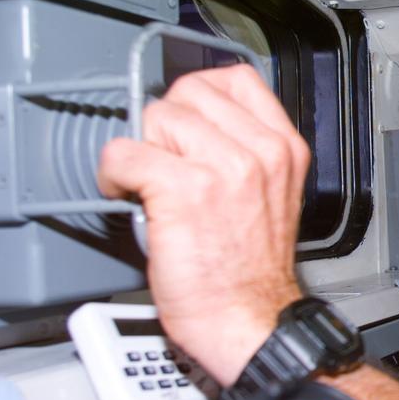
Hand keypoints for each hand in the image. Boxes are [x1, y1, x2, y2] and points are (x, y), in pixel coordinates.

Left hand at [97, 65, 309, 385]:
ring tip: (147, 184)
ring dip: (140, 150)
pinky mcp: (183, 191)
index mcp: (284, 149)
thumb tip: (192, 126)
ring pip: (156, 117)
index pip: (237, 79)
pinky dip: (114, 175)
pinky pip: (125, 153)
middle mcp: (260, 153)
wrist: (246, 321)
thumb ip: (246, 153)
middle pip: (189, 93)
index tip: (185, 120)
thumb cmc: (251, 273)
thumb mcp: (273, 196)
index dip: (199, 95)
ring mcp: (224, 168)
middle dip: (166, 124)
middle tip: (164, 161)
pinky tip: (128, 196)